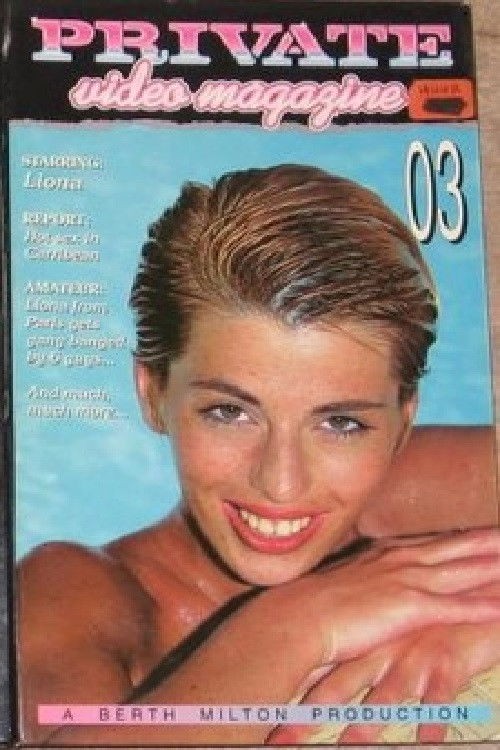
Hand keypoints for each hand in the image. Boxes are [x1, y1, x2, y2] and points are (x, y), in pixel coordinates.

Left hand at [268, 618, 499, 744]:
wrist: (475, 589)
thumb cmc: (431, 614)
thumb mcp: (395, 626)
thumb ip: (368, 643)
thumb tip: (336, 662)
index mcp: (366, 638)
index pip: (322, 668)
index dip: (291, 690)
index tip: (261, 715)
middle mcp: (382, 647)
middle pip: (342, 686)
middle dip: (313, 715)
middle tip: (282, 738)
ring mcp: (413, 654)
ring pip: (386, 694)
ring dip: (366, 722)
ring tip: (347, 746)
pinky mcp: (445, 662)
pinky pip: (437, 698)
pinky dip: (432, 721)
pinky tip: (425, 741)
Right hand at [290, 529, 499, 667]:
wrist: (297, 616)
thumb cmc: (312, 602)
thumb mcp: (342, 580)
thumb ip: (364, 577)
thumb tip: (369, 585)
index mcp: (385, 554)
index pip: (431, 542)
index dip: (459, 536)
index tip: (480, 530)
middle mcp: (400, 561)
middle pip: (455, 547)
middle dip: (486, 541)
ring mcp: (407, 581)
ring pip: (463, 571)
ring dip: (493, 565)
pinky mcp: (409, 607)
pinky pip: (456, 607)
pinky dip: (484, 607)